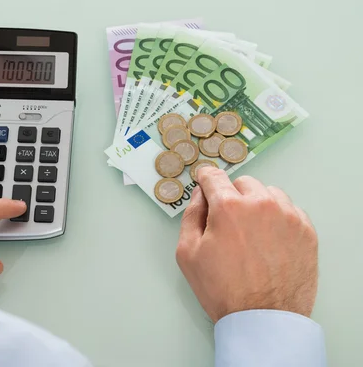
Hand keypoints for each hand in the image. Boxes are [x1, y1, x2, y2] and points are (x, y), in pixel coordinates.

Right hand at [176, 167, 318, 322]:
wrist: (262, 319)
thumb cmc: (224, 290)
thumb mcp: (188, 253)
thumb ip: (191, 215)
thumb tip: (200, 196)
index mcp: (228, 207)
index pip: (214, 176)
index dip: (205, 178)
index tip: (205, 181)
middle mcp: (260, 204)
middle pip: (242, 183)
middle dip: (231, 196)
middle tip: (227, 221)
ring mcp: (287, 216)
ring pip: (267, 193)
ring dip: (257, 204)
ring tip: (250, 231)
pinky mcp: (305, 230)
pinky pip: (289, 209)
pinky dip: (277, 217)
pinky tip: (268, 239)